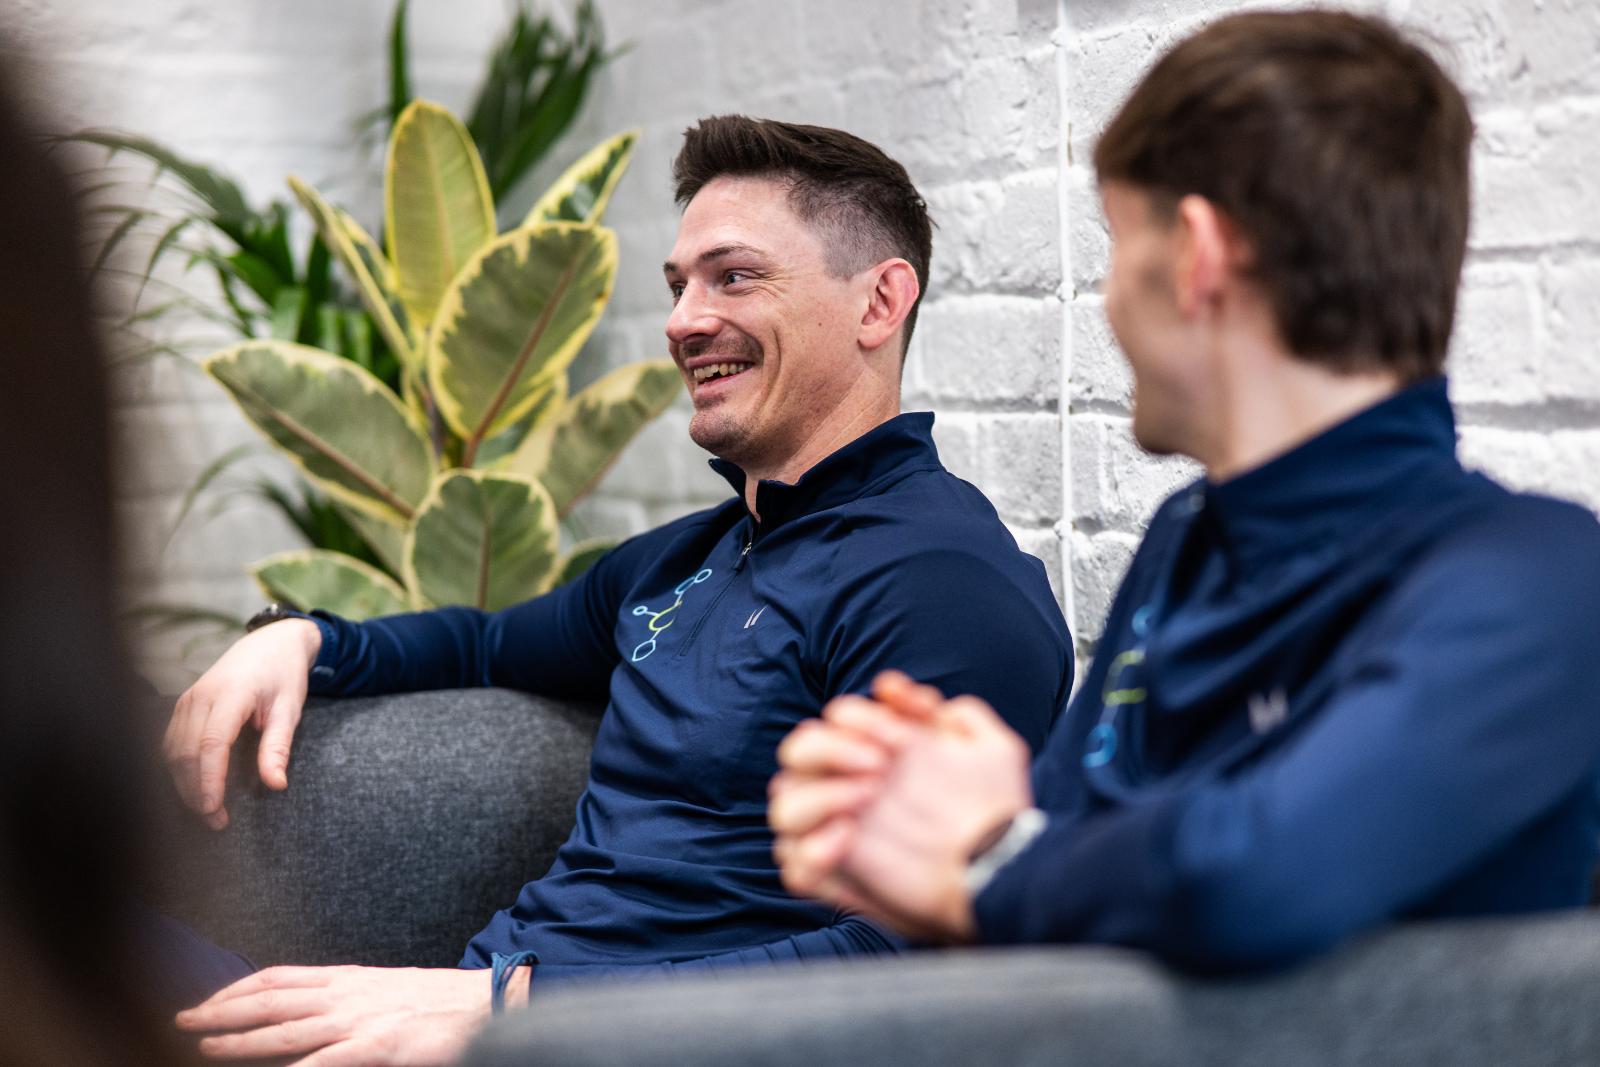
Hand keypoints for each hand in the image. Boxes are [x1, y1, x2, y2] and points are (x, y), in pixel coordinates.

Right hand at [163, 618, 321, 829]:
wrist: (270, 644)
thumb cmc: (283, 676)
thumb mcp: (290, 709)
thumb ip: (279, 747)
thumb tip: (276, 785)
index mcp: (231, 694)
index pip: (211, 743)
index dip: (208, 779)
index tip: (214, 808)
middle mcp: (200, 697)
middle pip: (185, 752)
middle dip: (196, 791)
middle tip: (216, 822)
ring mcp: (186, 700)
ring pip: (172, 751)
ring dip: (184, 784)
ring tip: (207, 812)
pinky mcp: (181, 707)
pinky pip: (170, 743)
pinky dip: (178, 769)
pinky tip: (193, 788)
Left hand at [175, 963, 521, 1065]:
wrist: (490, 1002)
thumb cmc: (441, 1003)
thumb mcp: (386, 990)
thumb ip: (347, 998)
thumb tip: (308, 1014)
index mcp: (348, 978)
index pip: (279, 978)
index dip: (236, 988)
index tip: (207, 999)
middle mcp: (345, 995)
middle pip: (268, 1000)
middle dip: (220, 1010)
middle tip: (183, 1019)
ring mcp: (358, 1021)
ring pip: (283, 1030)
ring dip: (238, 1040)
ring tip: (202, 1045)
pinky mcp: (377, 1047)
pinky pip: (322, 1064)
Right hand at [771, 671, 1034, 941]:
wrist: (1004, 870)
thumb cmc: (992, 808)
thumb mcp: (989, 750)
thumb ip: (947, 712)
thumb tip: (890, 686)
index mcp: (875, 752)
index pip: (835, 720)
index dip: (856, 718)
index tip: (898, 734)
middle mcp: (848, 788)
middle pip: (796, 753)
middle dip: (828, 750)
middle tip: (878, 767)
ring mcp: (836, 832)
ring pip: (784, 806)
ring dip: (817, 799)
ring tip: (867, 800)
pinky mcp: (838, 878)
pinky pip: (793, 867)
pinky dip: (810, 854)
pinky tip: (846, 843)